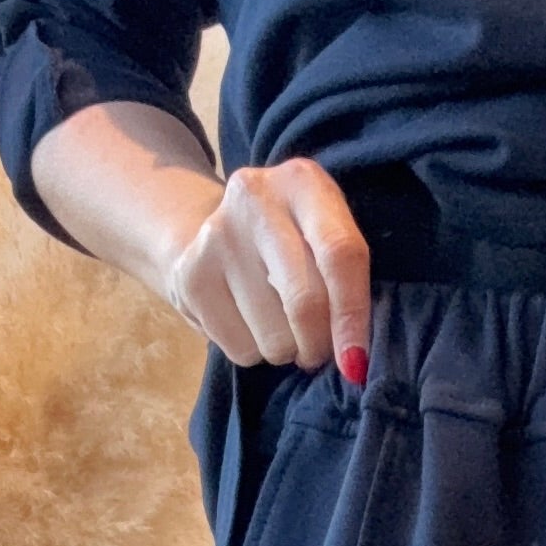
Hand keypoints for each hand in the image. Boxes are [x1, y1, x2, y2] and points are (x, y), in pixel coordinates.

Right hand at [156, 156, 372, 381]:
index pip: (339, 253)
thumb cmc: (290, 239)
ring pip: (272, 337)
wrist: (210, 228)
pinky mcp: (190, 275)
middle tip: (317, 350)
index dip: (352, 316)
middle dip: (318, 345)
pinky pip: (240, 349)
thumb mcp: (324, 235)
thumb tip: (354, 360)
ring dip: (286, 350)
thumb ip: (346, 280)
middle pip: (303, 302)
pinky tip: (249, 322)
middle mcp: (255, 200)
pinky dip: (254, 352)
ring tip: (278, 324)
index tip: (356, 363)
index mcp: (303, 182)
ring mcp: (216, 236)